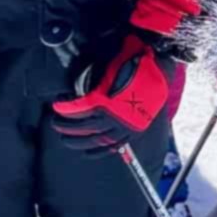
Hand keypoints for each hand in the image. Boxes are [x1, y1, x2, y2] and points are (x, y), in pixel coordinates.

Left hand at [52, 35, 168, 153]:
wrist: (161, 70)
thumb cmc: (134, 64)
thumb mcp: (109, 67)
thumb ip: (93, 79)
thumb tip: (75, 87)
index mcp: (106, 101)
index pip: (77, 110)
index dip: (64, 109)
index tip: (56, 106)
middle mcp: (113, 118)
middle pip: (82, 128)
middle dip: (66, 127)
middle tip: (55, 124)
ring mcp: (123, 128)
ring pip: (95, 141)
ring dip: (77, 142)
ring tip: (65, 140)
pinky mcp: (132, 132)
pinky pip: (112, 147)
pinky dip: (98, 151)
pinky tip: (86, 152)